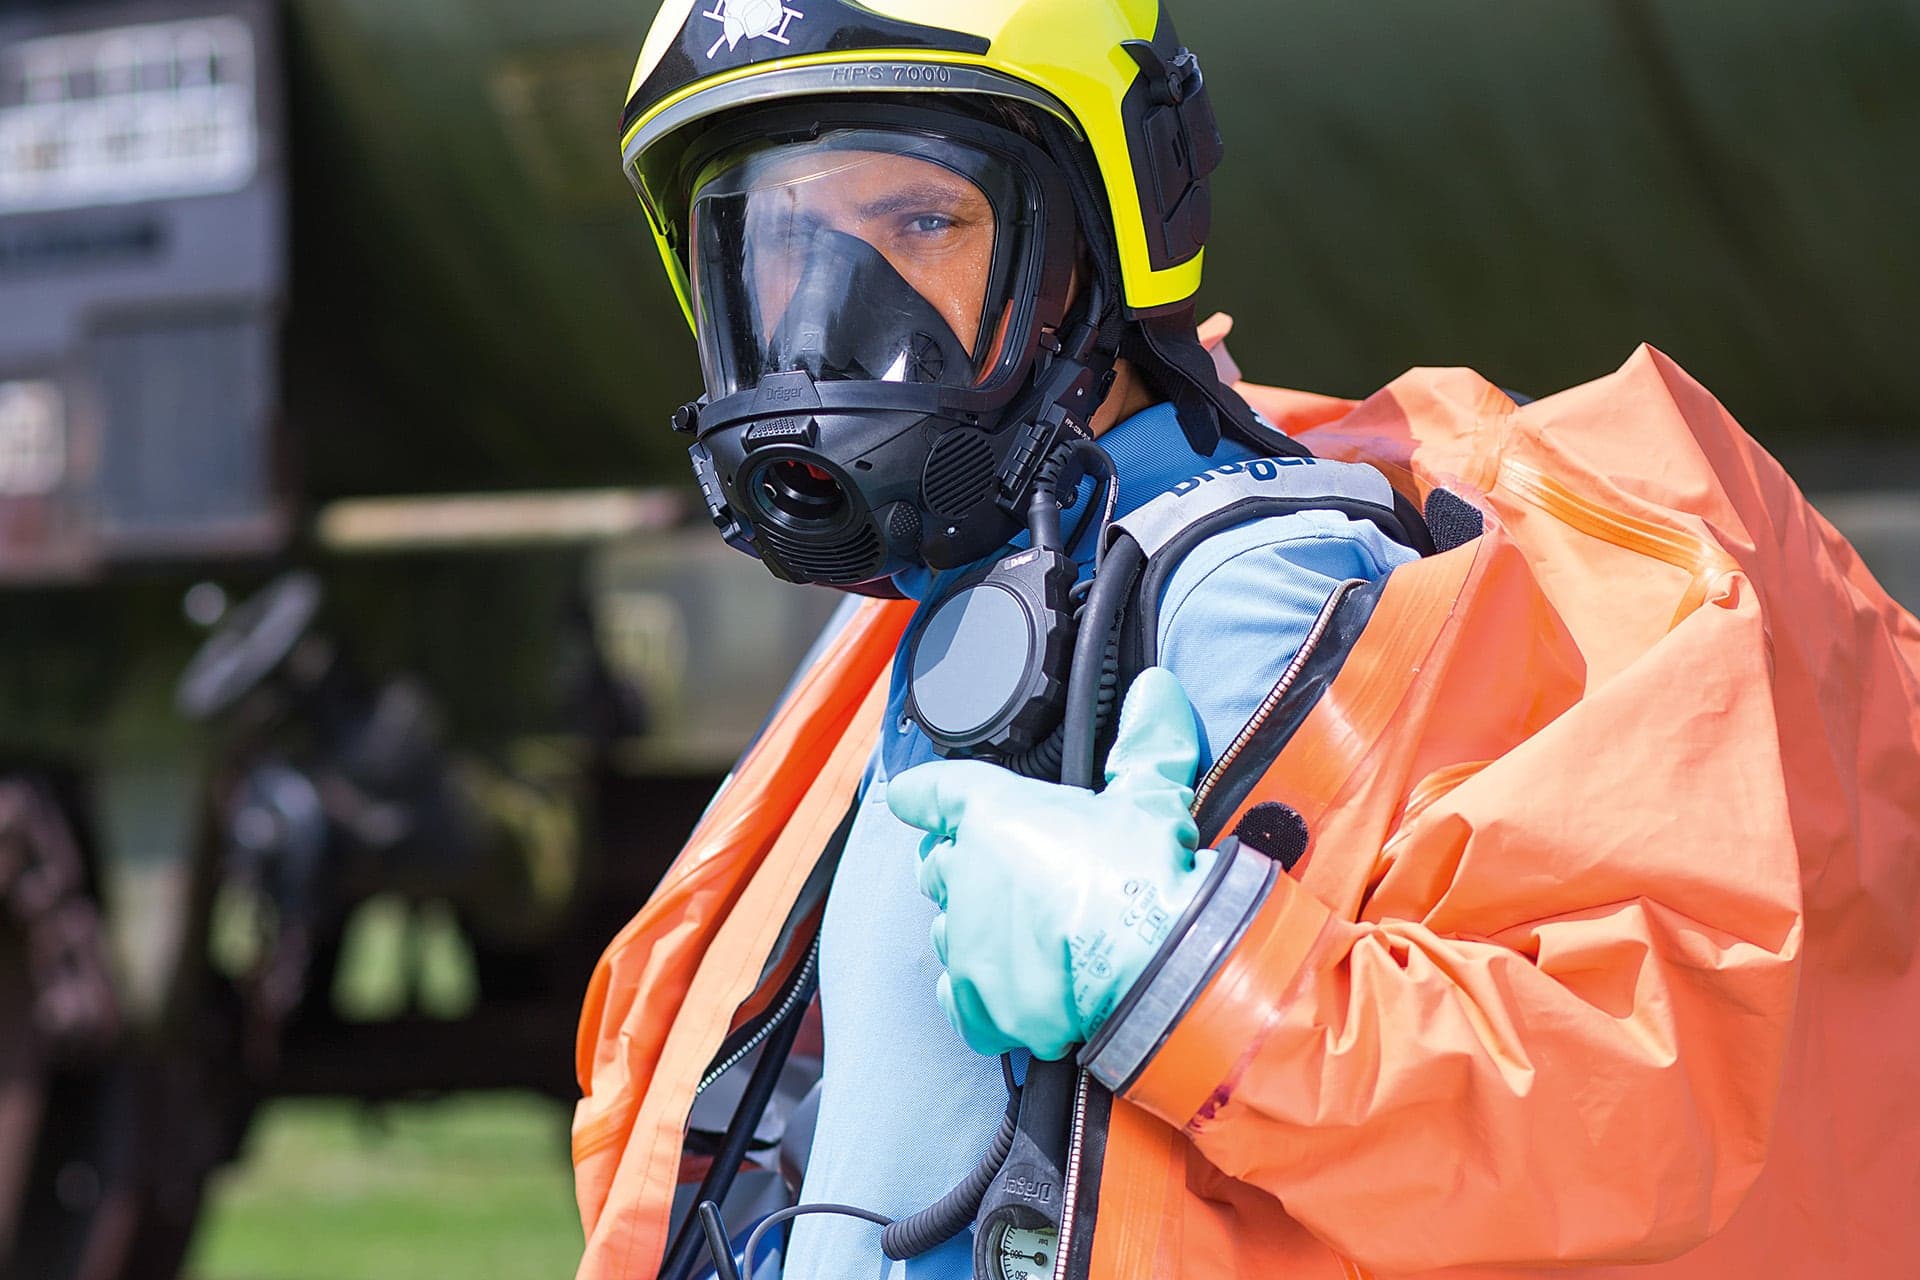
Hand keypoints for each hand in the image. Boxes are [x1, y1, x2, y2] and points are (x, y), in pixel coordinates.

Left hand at [886, 667, 1214, 1059]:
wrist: (1158, 967)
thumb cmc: (1145, 876)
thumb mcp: (1151, 796)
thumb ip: (1146, 743)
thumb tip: (1157, 691)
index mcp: (992, 812)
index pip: (933, 792)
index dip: (919, 794)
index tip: (909, 798)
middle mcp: (965, 874)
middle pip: (937, 865)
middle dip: (961, 868)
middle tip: (1006, 876)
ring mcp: (966, 940)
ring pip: (947, 929)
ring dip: (973, 929)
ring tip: (1022, 935)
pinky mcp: (976, 1002)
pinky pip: (953, 994)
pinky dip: (974, 993)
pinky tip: (1006, 990)